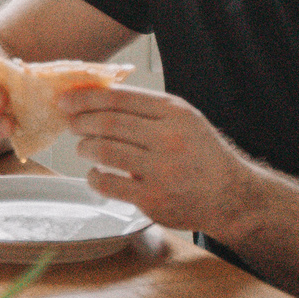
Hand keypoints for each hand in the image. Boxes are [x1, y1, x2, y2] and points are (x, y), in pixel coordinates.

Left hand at [65, 83, 261, 233]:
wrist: (231, 195)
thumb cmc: (202, 155)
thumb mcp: (185, 120)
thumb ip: (149, 109)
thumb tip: (99, 97)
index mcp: (175, 112)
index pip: (121, 98)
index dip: (88, 98)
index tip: (67, 100)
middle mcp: (169, 138)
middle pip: (109, 123)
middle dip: (81, 121)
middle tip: (71, 123)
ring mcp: (161, 170)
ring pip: (105, 151)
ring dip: (85, 147)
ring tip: (83, 147)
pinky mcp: (152, 199)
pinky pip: (108, 184)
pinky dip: (94, 177)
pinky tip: (95, 173)